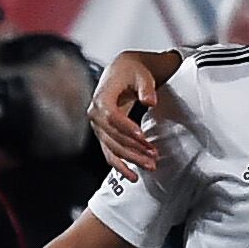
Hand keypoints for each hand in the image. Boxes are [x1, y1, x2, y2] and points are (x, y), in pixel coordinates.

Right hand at [92, 48, 179, 176]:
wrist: (124, 71)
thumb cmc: (132, 71)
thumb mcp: (142, 74)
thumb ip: (146, 87)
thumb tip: (149, 101)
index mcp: (102, 97)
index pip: (111, 116)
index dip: (126, 128)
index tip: (142, 136)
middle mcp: (95, 114)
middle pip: (112, 136)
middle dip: (132, 148)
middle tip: (152, 155)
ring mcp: (99, 127)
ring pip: (112, 148)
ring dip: (130, 159)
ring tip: (150, 165)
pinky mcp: (105, 135)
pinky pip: (110, 153)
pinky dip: (120, 166)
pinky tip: (132, 176)